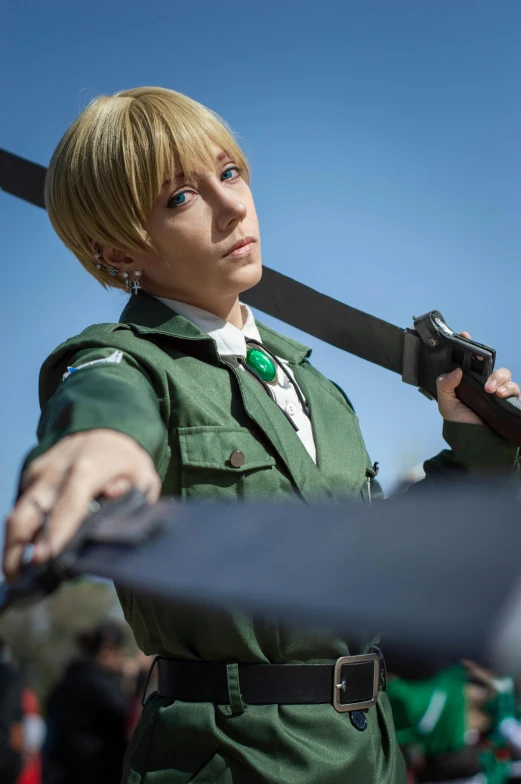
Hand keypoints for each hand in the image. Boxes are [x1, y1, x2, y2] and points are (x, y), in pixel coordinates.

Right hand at [3, 429, 160, 579]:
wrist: (104, 429)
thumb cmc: (125, 461)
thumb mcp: (142, 475)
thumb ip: (133, 494)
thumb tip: (112, 500)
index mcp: (86, 471)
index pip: (67, 508)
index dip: (54, 535)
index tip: (44, 559)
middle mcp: (56, 471)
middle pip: (28, 513)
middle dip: (17, 547)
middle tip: (19, 578)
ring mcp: (40, 473)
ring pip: (17, 512)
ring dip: (12, 544)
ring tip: (16, 573)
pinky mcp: (31, 476)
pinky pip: (21, 505)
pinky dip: (20, 530)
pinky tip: (24, 552)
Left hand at [437, 332, 520, 423]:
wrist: (476, 443)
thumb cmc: (461, 423)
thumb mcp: (446, 405)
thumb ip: (445, 386)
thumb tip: (456, 370)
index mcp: (468, 380)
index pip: (469, 360)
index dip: (468, 346)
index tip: (464, 335)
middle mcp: (483, 383)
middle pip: (489, 363)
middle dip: (486, 361)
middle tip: (478, 364)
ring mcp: (498, 391)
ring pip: (504, 374)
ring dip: (498, 378)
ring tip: (490, 390)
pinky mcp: (509, 400)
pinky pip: (515, 388)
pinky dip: (509, 388)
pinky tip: (500, 394)